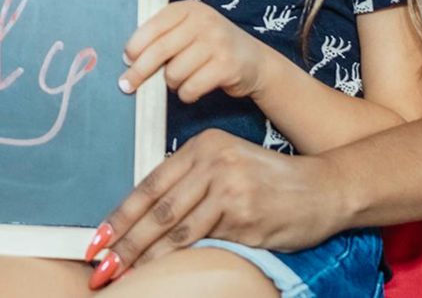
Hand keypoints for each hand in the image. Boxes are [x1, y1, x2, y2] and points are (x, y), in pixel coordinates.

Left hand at [83, 130, 344, 282]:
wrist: (322, 189)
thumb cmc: (268, 181)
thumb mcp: (226, 165)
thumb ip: (191, 183)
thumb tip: (147, 216)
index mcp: (201, 146)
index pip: (151, 184)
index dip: (122, 214)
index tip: (99, 238)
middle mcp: (211, 162)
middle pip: (158, 208)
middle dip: (126, 240)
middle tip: (101, 265)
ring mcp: (228, 188)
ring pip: (176, 228)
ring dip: (147, 256)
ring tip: (124, 275)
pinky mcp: (245, 216)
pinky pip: (205, 242)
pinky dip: (181, 261)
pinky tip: (166, 275)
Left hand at [119, 0, 272, 102]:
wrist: (255, 61)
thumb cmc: (211, 46)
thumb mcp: (190, 30)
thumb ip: (165, 35)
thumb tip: (129, 56)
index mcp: (188, 9)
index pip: (153, 26)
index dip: (136, 45)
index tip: (125, 60)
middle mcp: (203, 21)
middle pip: (160, 50)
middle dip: (139, 71)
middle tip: (126, 85)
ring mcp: (217, 42)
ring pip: (174, 72)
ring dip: (171, 84)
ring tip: (178, 81)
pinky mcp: (226, 66)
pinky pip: (191, 87)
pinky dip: (185, 94)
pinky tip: (190, 90)